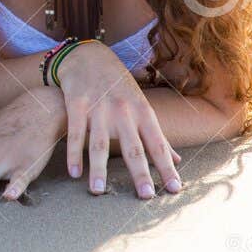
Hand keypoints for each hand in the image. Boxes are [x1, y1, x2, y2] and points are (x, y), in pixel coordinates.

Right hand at [58, 41, 181, 197]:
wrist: (88, 56)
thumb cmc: (119, 86)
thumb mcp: (141, 106)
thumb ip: (157, 135)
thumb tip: (178, 161)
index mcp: (143, 112)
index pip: (158, 144)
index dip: (167, 167)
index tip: (174, 189)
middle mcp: (123, 111)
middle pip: (133, 146)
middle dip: (140, 172)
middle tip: (145, 196)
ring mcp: (99, 107)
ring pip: (100, 143)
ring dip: (99, 168)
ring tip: (99, 191)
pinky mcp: (77, 103)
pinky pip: (76, 132)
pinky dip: (74, 153)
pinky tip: (74, 173)